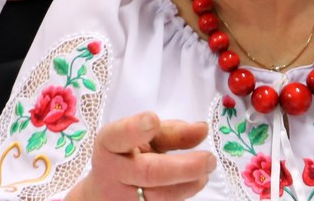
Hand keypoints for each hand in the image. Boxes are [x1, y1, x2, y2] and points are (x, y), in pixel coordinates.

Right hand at [66, 112, 213, 200]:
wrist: (104, 192)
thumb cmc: (129, 154)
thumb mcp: (145, 136)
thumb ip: (173, 131)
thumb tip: (203, 130)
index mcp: (110, 143)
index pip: (119, 135)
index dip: (135, 129)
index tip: (153, 120)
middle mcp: (112, 172)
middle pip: (148, 172)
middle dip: (183, 167)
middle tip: (209, 159)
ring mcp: (121, 198)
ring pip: (158, 196)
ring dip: (188, 185)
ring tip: (206, 171)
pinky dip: (181, 194)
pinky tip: (194, 183)